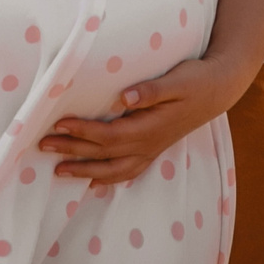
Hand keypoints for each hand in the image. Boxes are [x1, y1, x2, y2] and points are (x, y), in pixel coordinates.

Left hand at [38, 57, 252, 182]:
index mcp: (151, 128)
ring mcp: (152, 149)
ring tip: (59, 171)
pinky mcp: (154, 148)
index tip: (60, 122)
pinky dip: (109, 179)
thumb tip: (125, 97)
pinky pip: (129, 171)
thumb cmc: (195, 80)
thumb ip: (152, 90)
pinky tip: (94, 182)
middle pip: (105, 154)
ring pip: (114, 169)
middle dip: (73, 151)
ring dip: (85, 171)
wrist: (218, 89)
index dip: (84, 131)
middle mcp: (149, 144)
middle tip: (44, 145)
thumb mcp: (177, 80)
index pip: (110, 134)